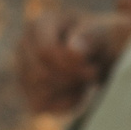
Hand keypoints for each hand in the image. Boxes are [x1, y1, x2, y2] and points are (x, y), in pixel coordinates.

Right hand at [14, 10, 130, 114]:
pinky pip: (38, 106)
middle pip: (39, 75)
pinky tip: (77, 94)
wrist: (106, 53)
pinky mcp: (27, 88)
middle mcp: (25, 43)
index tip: (94, 70)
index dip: (71, 67)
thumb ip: (92, 38)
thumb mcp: (108, 33)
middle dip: (71, 81)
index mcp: (41, 23)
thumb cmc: (107, 40)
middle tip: (93, 76)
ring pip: (37, 92)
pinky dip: (62, 105)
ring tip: (84, 81)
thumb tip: (74, 50)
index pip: (45, 52)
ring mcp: (22, 67)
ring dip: (68, 93)